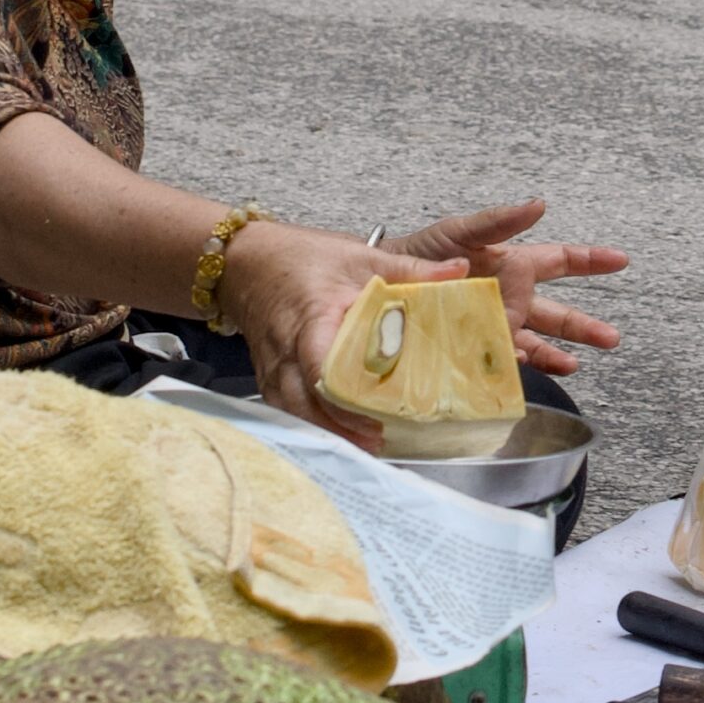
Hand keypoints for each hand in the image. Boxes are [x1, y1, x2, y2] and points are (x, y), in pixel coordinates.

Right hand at [219, 220, 462, 440]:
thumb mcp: (359, 256)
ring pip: (294, 413)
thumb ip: (408, 270)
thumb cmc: (301, 257)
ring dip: (329, 432)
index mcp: (311, 318)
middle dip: (341, 427)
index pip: (320, 367)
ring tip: (368, 445)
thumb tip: (458, 271)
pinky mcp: (268, 378)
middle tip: (381, 440)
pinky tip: (342, 436)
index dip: (345, 399)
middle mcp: (286, 350)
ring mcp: (272, 369)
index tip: (376, 417)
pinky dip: (314, 425)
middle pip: (305, 402)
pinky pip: (287, 411)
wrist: (245, 261)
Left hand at [388, 201, 624, 375]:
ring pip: (538, 343)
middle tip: (612, 338)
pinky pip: (504, 362)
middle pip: (559, 313)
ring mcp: (495, 326)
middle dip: (586, 326)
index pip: (561, 261)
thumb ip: (500, 221)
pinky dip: (518, 368)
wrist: (381, 285)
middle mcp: (511, 298)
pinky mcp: (475, 347)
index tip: (621, 260)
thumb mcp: (459, 231)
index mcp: (513, 265)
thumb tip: (538, 204)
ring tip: (578, 364)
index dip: (591, 260)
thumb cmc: (419, 252)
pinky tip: (525, 370)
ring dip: (560, 353)